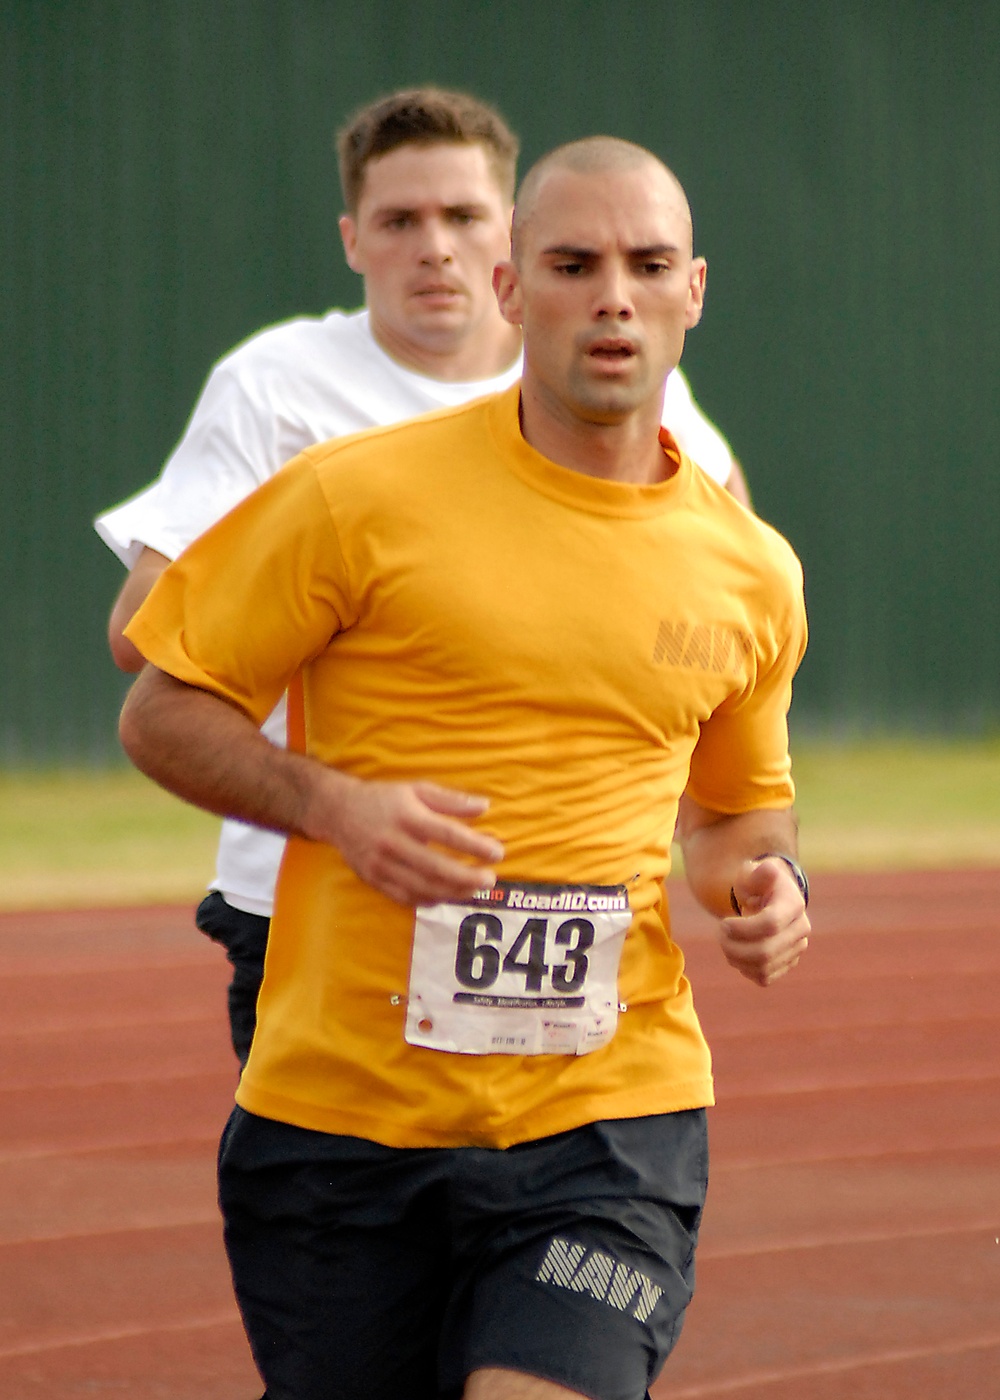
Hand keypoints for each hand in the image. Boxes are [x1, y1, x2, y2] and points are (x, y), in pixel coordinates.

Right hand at [314, 774, 504, 906]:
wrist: (338, 811)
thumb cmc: (384, 799)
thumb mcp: (416, 789)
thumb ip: (451, 800)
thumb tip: (485, 807)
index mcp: (407, 816)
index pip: (448, 834)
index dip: (475, 845)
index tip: (497, 852)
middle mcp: (393, 842)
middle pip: (436, 867)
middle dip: (468, 877)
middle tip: (491, 880)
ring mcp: (381, 864)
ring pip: (422, 887)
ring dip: (453, 892)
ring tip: (474, 890)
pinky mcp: (373, 879)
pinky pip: (405, 897)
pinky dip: (428, 900)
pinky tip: (446, 896)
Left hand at [719, 857, 809, 985]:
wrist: (770, 897)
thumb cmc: (757, 883)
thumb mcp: (753, 872)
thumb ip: (758, 872)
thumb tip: (769, 870)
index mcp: (794, 904)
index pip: (770, 924)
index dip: (741, 929)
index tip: (722, 922)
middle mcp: (800, 930)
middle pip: (766, 952)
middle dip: (734, 946)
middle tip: (719, 933)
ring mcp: (796, 949)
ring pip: (763, 968)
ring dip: (735, 958)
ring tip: (725, 942)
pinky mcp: (787, 964)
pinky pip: (764, 977)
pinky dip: (744, 969)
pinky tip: (736, 953)